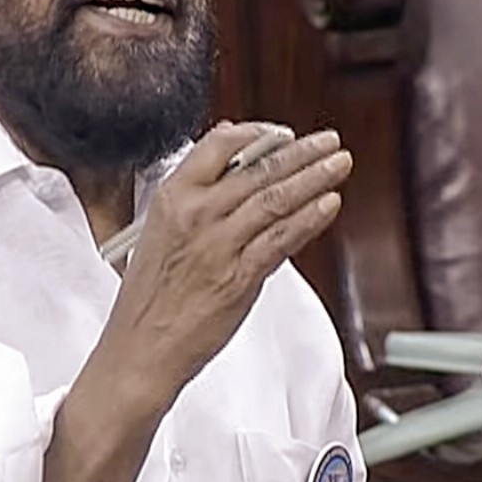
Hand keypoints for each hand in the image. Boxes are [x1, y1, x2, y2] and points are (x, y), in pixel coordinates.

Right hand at [92, 122, 352, 411]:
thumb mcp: (158, 230)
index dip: (257, 134)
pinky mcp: (239, 277)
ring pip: (276, 199)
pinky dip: (310, 218)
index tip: (283, 135)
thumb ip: (194, 197)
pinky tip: (329, 204)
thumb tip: (230, 164)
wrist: (142, 347)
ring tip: (340, 164)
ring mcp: (219, 245)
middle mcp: (196, 214)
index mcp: (172, 197)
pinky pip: (282, 239)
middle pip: (259, 169)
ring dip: (315, 178)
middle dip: (302, 152)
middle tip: (329, 142)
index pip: (219, 145)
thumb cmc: (150, 295)